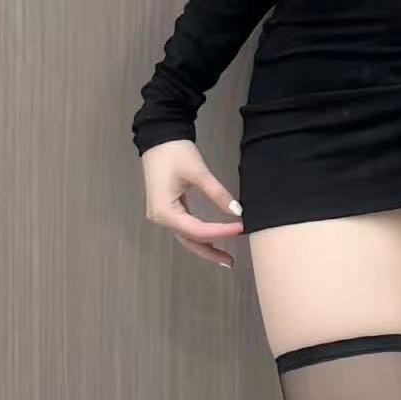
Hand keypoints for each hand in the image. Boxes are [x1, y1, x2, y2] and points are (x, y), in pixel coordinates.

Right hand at [141, 140, 243, 270]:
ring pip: (186, 236)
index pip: (198, 230)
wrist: (159, 137)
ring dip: (205, 245)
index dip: (221, 232)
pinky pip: (184, 227)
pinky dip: (199, 234)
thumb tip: (237, 212)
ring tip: (226, 256)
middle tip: (232, 262)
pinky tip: (214, 239)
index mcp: (164, 211)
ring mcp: (162, 215)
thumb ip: (218, 194)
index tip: (241, 228)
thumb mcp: (199, 172)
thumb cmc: (175, 152)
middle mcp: (160, 218)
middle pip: (189, 240)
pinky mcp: (167, 209)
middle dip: (211, 251)